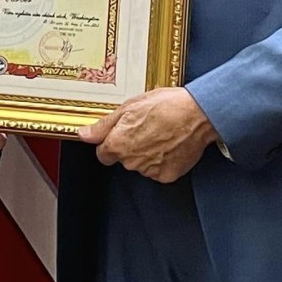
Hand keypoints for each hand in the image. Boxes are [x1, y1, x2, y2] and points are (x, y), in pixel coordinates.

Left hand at [77, 87, 218, 182]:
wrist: (197, 114)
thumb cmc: (165, 105)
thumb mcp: (129, 107)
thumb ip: (104, 125)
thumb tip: (84, 135)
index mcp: (118, 144)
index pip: (103, 153)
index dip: (112, 142)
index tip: (123, 133)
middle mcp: (131, 162)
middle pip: (123, 158)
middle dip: (130, 146)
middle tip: (147, 127)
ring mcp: (149, 170)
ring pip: (141, 165)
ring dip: (147, 153)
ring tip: (161, 133)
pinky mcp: (167, 175)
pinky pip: (158, 170)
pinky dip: (163, 161)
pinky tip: (170, 144)